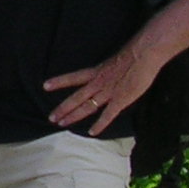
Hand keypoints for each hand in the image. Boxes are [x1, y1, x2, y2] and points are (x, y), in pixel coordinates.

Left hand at [45, 43, 162, 136]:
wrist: (143, 54)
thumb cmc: (133, 54)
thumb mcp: (114, 61)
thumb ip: (108, 70)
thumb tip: (107, 73)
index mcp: (96, 71)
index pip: (73, 77)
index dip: (59, 82)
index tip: (45, 86)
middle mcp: (98, 83)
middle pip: (76, 98)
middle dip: (63, 108)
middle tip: (51, 117)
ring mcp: (108, 92)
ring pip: (86, 107)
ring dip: (73, 116)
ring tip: (61, 124)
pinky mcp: (120, 100)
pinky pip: (107, 115)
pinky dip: (99, 125)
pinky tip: (91, 133)